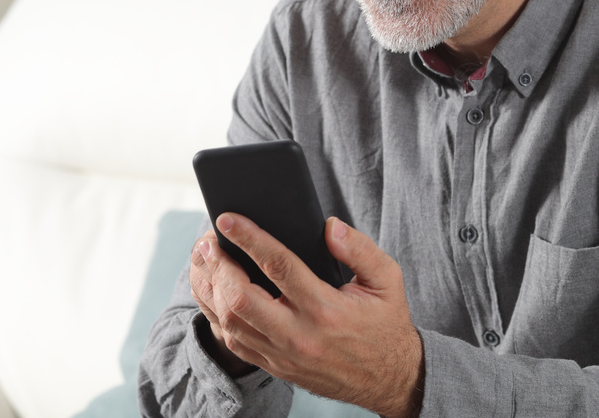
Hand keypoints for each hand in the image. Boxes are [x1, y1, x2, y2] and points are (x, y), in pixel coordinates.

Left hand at [190, 213, 423, 417]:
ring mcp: (284, 355)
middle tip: (208, 241)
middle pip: (241, 299)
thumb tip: (329, 226)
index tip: (228, 218)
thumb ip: (360, 249)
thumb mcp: (387, 280)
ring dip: (212, 290)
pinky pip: (235, 344)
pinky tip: (214, 294)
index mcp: (326, 309)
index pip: (279, 266)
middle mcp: (300, 335)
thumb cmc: (385, 324)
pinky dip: (218, 317)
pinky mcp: (277, 367)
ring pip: (231, 324)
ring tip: (206, 262)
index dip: (250, 238)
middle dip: (219, 266)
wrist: (391, 380)